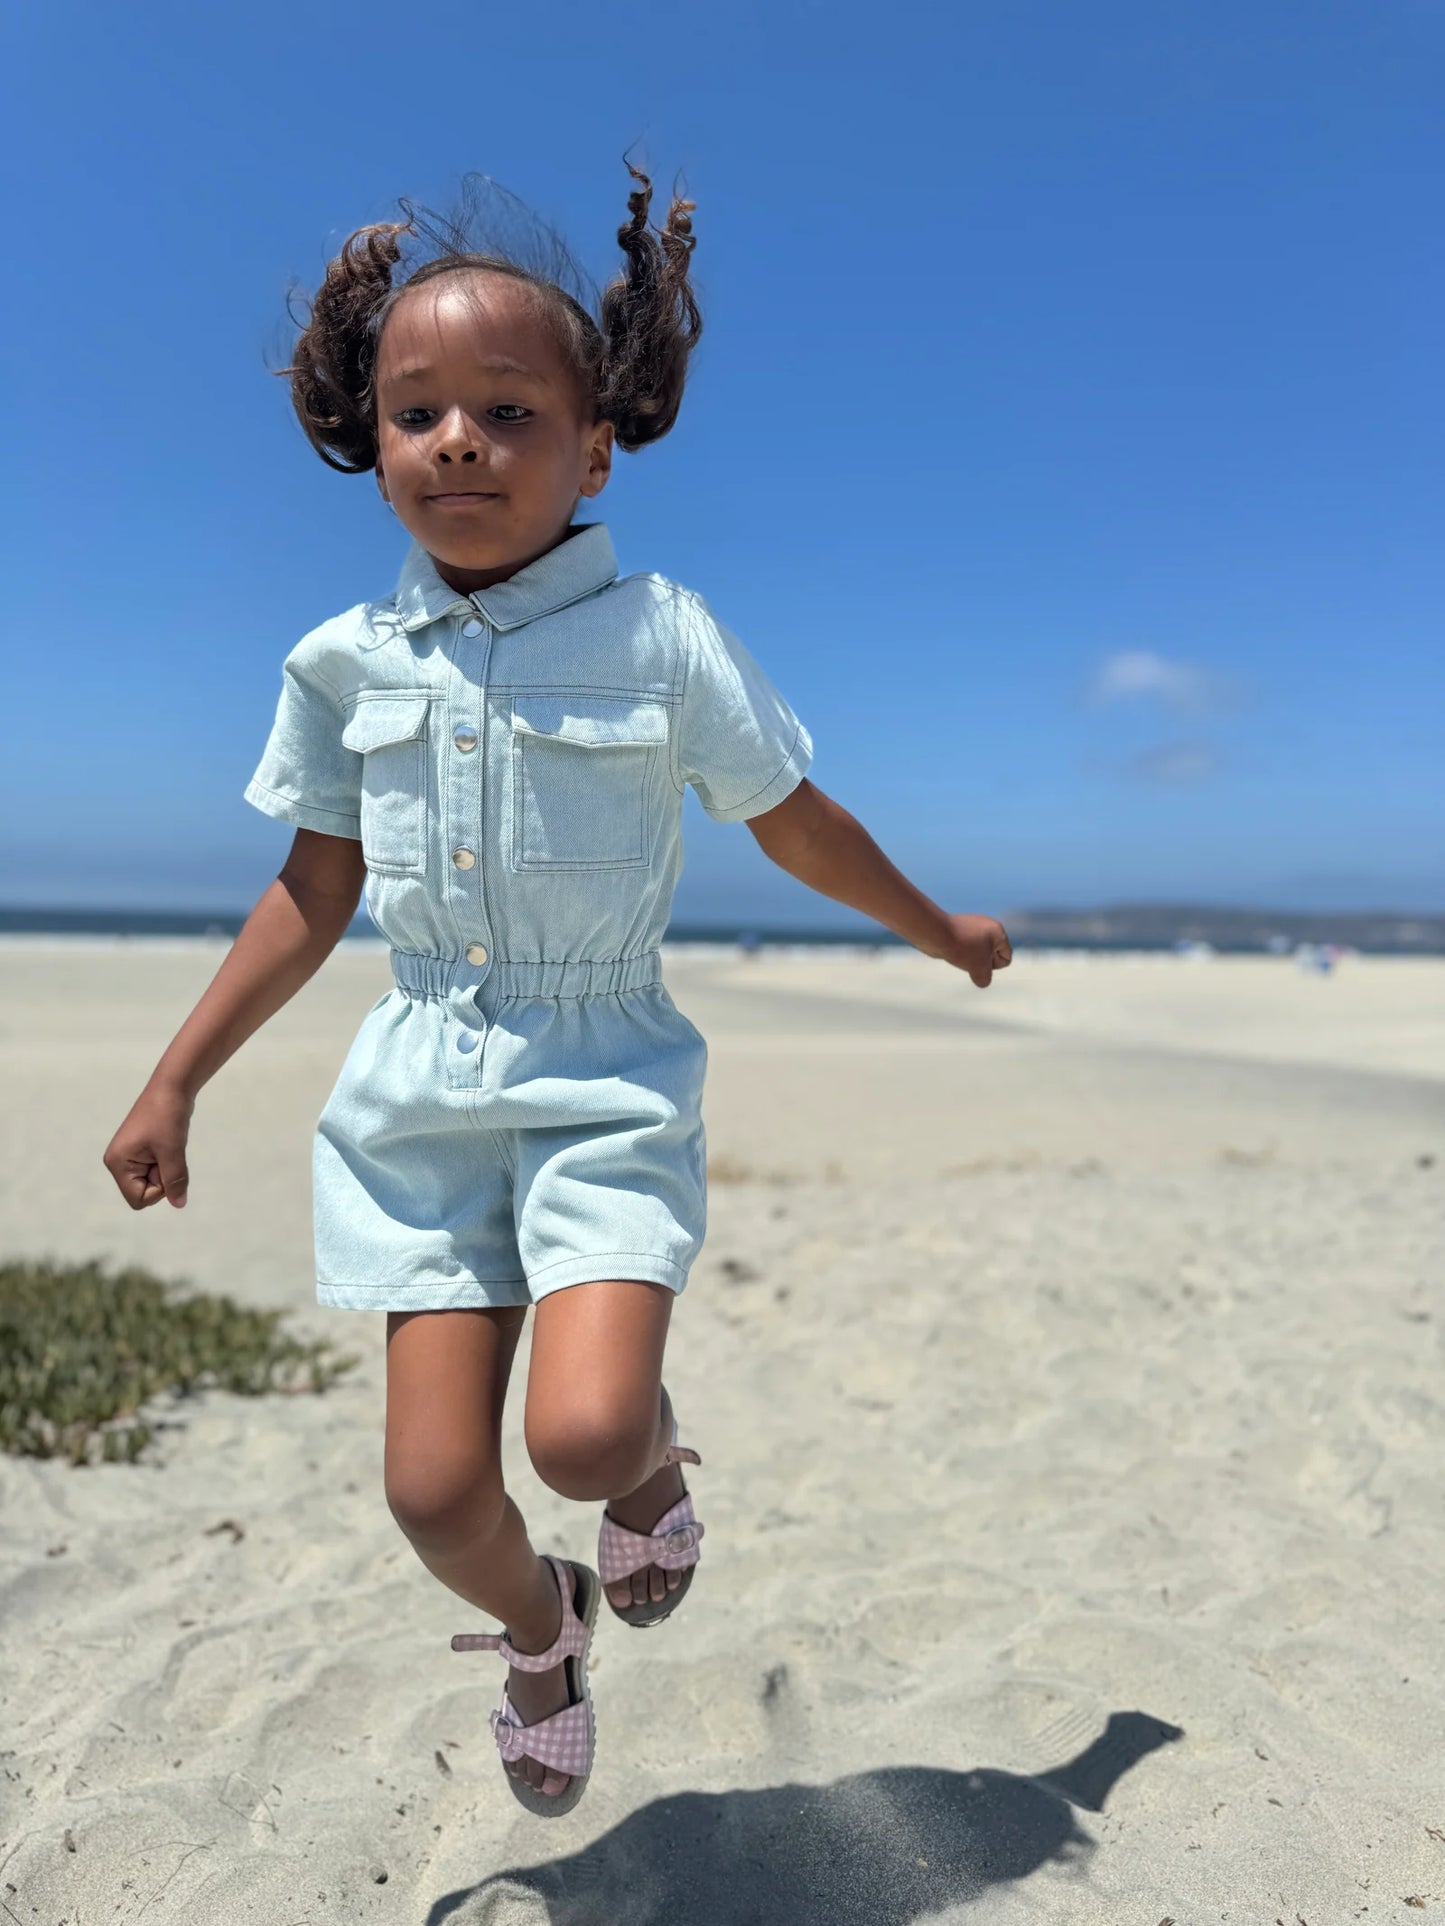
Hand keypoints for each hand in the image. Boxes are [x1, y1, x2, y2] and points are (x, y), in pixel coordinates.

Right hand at [103, 1080, 194, 1210]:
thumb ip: (175, 1180)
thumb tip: (179, 1204)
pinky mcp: (140, 1151)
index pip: (138, 1200)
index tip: (166, 1165)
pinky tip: (167, 1143)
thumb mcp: (173, 1151)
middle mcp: (118, 1162)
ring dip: (166, 1169)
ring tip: (167, 1145)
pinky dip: (166, 1161)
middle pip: (143, 1192)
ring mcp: (128, 1157)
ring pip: (152, 1182)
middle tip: (167, 1152)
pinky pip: (156, 1170)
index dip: (159, 1190)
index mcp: (117, 1163)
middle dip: (162, 1179)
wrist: (171, 1087)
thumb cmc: (168, 1116)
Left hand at [941, 913, 1012, 987]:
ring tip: (959, 953)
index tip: (980, 960)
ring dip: (969, 959)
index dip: (993, 966)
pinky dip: (959, 953)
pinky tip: (951, 950)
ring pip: (977, 953)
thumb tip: (981, 980)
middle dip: (981, 962)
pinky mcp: (958, 929)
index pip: (1006, 957)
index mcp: (998, 931)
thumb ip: (985, 979)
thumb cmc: (962, 949)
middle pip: (992, 956)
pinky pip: (964, 948)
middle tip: (969, 956)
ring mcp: (972, 926)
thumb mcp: (980, 970)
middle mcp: (987, 925)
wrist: (936, 933)